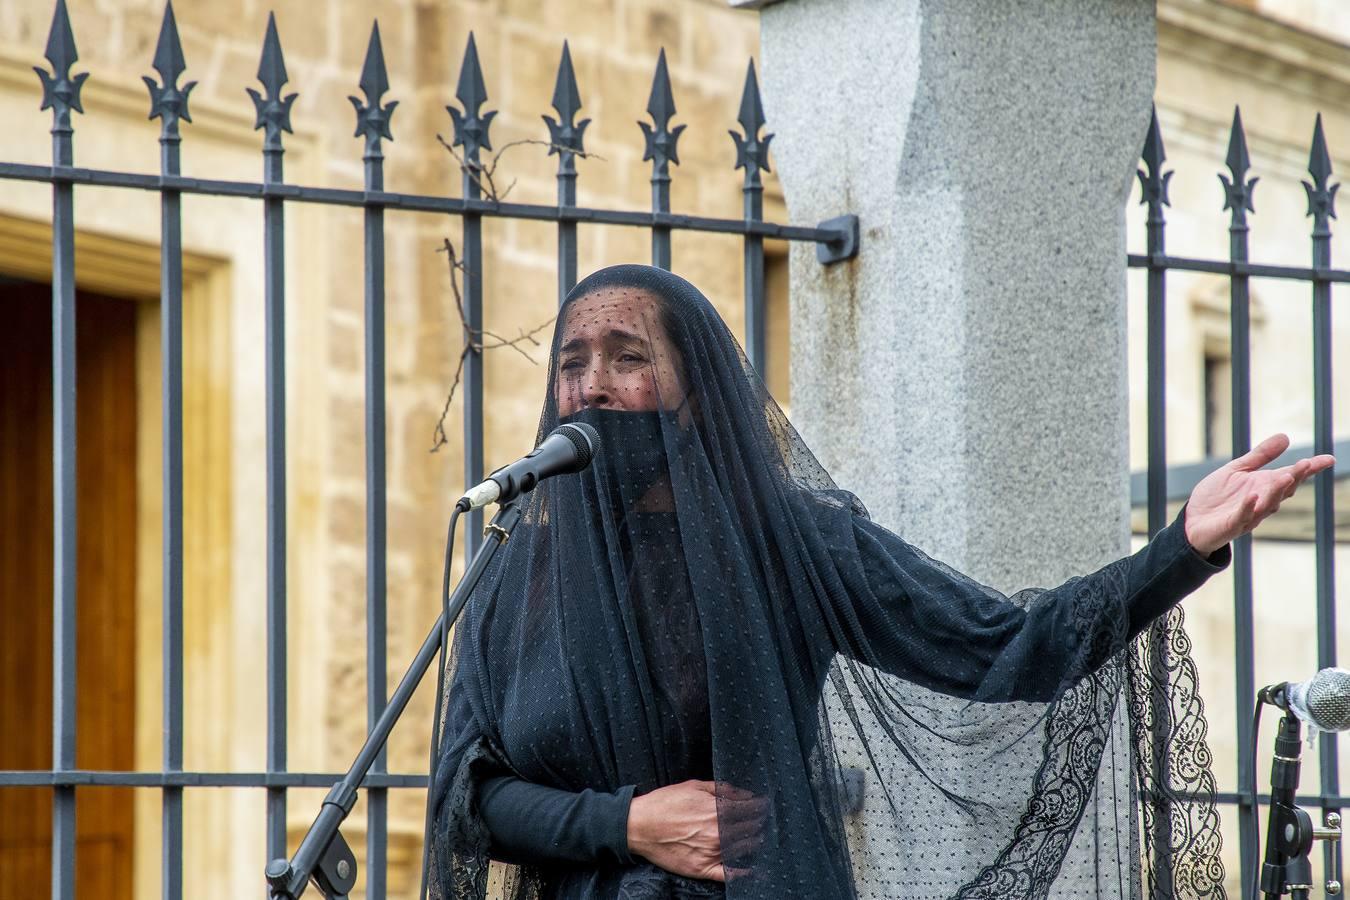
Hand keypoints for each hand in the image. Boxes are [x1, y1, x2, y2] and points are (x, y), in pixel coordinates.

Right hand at [626, 780, 766, 881]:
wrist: (639, 826)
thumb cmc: (665, 803)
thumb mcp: (694, 786)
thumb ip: (723, 789)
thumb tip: (746, 794)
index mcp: (717, 811)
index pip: (751, 810)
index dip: (761, 806)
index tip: (764, 805)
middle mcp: (718, 833)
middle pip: (751, 829)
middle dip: (759, 823)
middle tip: (763, 819)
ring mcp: (712, 853)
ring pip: (745, 849)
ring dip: (755, 842)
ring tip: (758, 837)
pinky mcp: (703, 869)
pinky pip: (730, 875)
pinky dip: (744, 873)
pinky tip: (754, 870)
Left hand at [1183, 433, 1334, 554]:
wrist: (1193, 522)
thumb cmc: (1217, 496)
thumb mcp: (1237, 469)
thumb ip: (1260, 456)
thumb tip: (1286, 436)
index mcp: (1264, 486)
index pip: (1291, 476)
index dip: (1310, 469)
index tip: (1329, 459)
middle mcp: (1262, 501)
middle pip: (1283, 489)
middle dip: (1295, 477)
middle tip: (1306, 464)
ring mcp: (1249, 514)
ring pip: (1268, 504)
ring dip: (1277, 491)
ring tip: (1286, 476)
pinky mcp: (1232, 525)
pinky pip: (1242, 516)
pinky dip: (1249, 506)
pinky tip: (1253, 496)